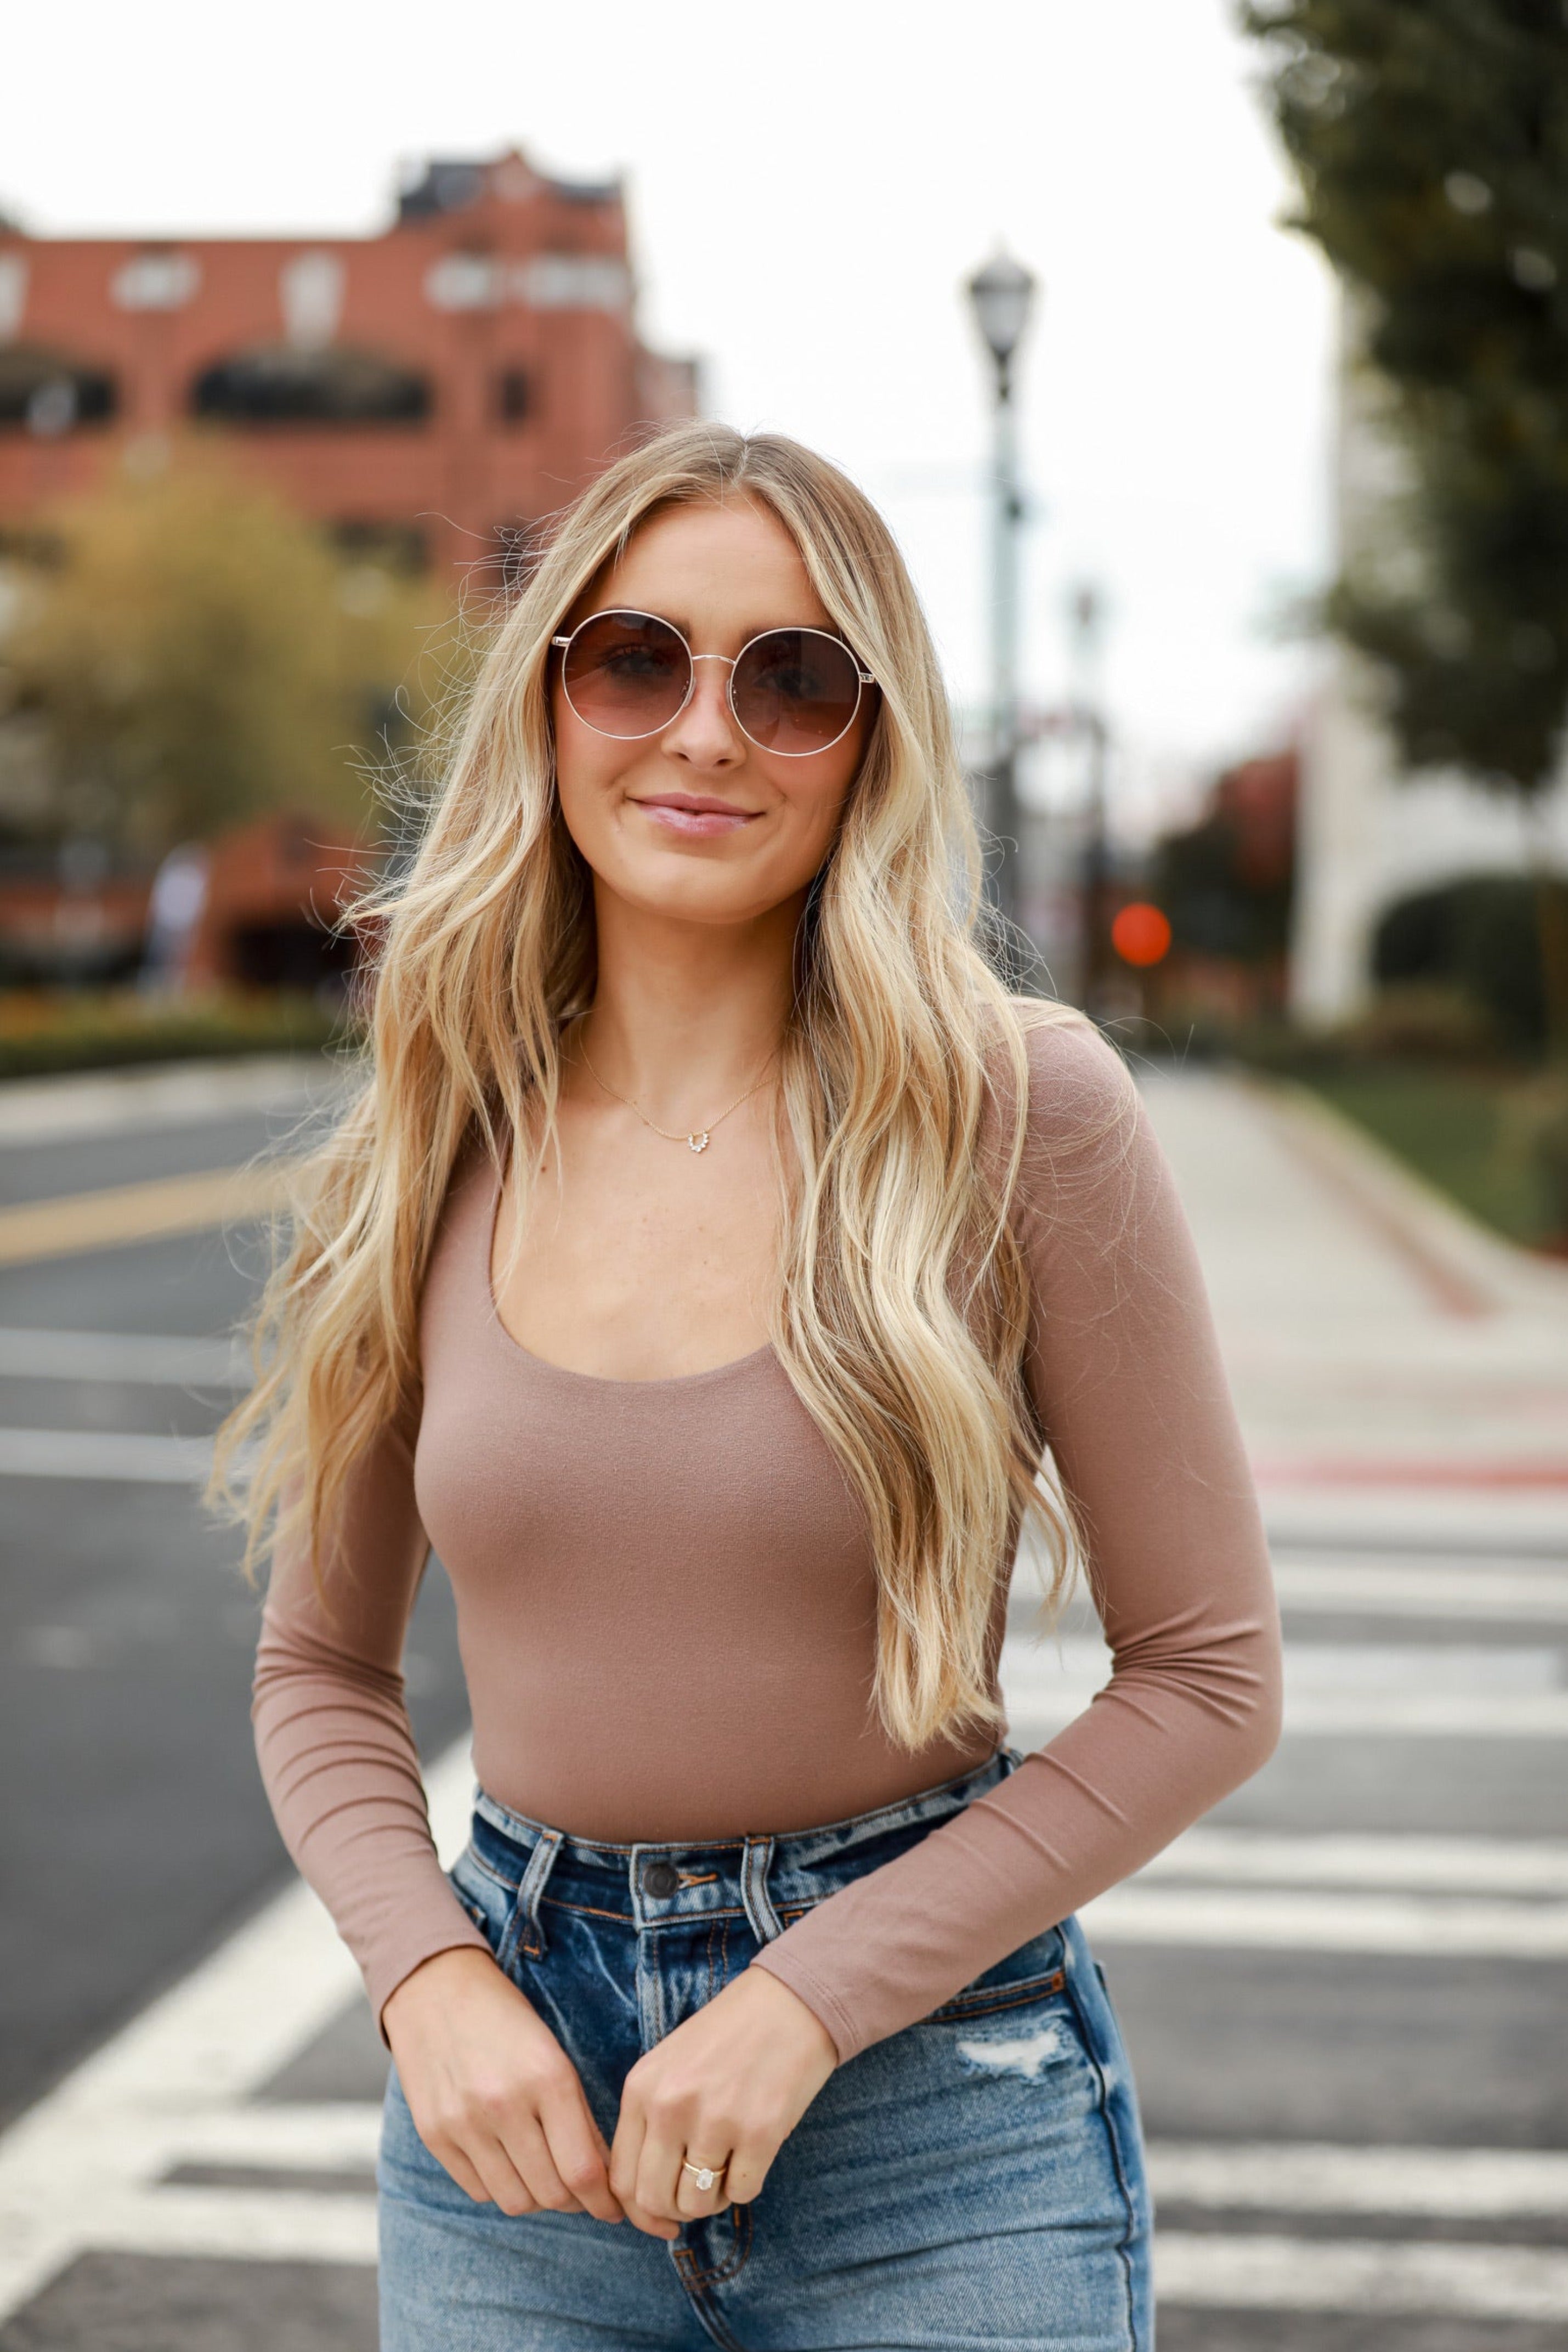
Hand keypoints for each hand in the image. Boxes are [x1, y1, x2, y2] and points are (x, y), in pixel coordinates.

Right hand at [382, 1947, 676, 2239]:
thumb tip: (604, 2179)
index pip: (583, 2170)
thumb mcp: (554, 2055)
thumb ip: (579, 2117)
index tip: (613, 2208)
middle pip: (552, 2194)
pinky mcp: (435, 2135)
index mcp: (547, 2078)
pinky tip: (510, 2165)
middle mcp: (504, 2105)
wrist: (435, 1989)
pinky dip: (501, 2187)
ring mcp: (465, 2123)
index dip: (604, 2201)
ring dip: (538, 2199)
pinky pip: (479, 2190)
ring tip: (547, 2179)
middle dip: (576, 2203)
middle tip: (585, 2195)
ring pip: (515, 2201)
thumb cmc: (506, 2020)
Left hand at [609, 1963, 837, 2223]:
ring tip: (725, 2171)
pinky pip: (741, 2193)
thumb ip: (650, 2121)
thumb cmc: (727, 2036)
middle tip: (695, 2196)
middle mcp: (670, 2106)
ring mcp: (714, 2120)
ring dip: (710, 2201)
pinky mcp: (759, 2132)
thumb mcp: (669, 2067)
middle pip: (652, 2200)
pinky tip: (752, 2155)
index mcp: (642, 2089)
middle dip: (673, 2212)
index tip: (660, 2214)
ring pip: (695, 2204)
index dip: (640, 2211)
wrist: (788, 2002)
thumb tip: (645, 2198)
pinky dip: (745, 2186)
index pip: (621, 2179)